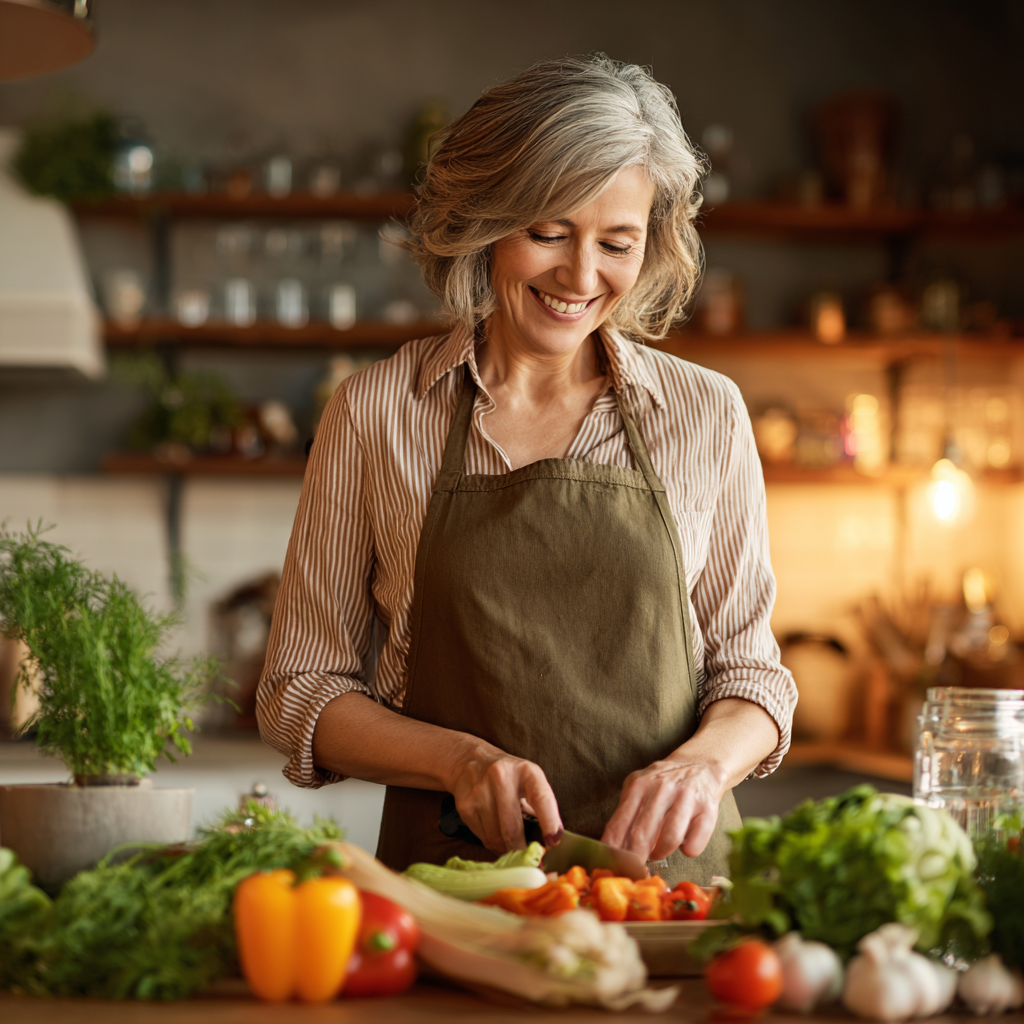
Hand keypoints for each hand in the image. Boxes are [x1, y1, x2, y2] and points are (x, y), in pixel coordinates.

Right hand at [447, 744, 562, 853]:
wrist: (470, 760)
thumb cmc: (509, 776)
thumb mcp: (530, 781)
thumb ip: (542, 807)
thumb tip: (553, 842)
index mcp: (526, 771)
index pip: (541, 798)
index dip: (549, 822)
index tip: (554, 843)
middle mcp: (501, 777)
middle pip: (513, 827)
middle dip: (523, 850)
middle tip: (531, 862)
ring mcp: (480, 791)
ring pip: (496, 837)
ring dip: (507, 850)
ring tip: (513, 849)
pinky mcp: (465, 806)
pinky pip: (483, 837)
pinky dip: (493, 845)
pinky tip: (498, 838)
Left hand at [601, 757, 727, 861]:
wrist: (701, 765)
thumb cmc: (664, 785)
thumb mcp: (640, 789)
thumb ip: (626, 813)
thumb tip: (613, 849)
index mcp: (639, 785)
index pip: (619, 824)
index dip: (614, 851)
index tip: (613, 867)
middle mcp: (662, 788)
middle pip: (641, 834)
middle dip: (635, 859)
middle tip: (634, 871)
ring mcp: (686, 797)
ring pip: (669, 839)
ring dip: (660, 854)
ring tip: (658, 853)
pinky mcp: (708, 809)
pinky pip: (694, 844)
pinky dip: (688, 851)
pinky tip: (684, 845)